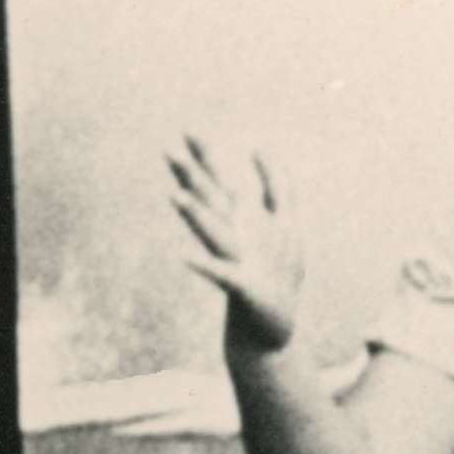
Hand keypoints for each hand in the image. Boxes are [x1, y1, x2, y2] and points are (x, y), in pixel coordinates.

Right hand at [167, 135, 303, 348]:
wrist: (272, 322)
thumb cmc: (276, 270)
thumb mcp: (286, 220)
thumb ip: (277, 186)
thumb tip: (261, 148)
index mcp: (239, 221)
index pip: (218, 185)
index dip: (205, 159)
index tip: (187, 130)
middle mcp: (230, 237)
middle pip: (208, 203)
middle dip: (191, 177)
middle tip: (167, 150)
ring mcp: (232, 260)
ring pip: (210, 233)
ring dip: (193, 216)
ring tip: (174, 197)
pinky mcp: (241, 286)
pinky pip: (220, 274)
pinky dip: (204, 266)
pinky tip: (184, 258)